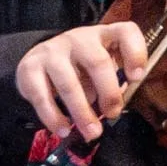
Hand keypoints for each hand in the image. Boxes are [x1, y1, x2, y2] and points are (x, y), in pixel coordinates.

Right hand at [15, 20, 149, 143]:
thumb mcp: (99, 70)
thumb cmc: (79, 68)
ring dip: (82, 112)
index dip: (135, 53)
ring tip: (91, 132)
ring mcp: (52, 52)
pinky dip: (54, 117)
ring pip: (69, 83)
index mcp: (103, 36)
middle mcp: (79, 39)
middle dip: (108, 93)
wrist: (38, 61)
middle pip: (97, 62)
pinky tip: (63, 130)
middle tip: (112, 114)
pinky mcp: (30, 68)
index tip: (136, 78)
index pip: (125, 32)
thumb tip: (113, 110)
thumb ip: (111, 84)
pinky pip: (42, 96)